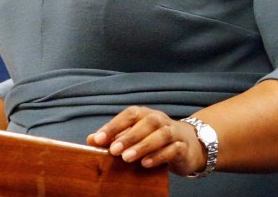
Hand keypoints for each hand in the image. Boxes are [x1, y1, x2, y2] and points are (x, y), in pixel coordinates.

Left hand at [86, 106, 206, 175]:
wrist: (187, 145)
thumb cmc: (154, 139)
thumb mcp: (134, 136)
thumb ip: (114, 137)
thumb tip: (90, 140)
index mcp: (145, 114)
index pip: (129, 115)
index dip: (113, 125)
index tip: (97, 139)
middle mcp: (159, 120)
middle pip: (146, 122)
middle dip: (128, 136)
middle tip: (113, 150)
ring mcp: (173, 132)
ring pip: (161, 135)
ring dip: (143, 146)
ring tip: (127, 158)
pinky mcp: (182, 147)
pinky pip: (173, 149)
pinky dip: (159, 156)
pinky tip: (146, 164)